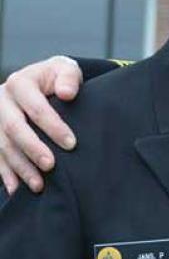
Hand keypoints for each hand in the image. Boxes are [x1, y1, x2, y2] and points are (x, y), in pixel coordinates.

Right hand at [0, 56, 81, 194]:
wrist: (40, 80)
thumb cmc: (57, 78)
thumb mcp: (65, 70)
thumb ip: (69, 78)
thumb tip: (66, 93)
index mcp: (20, 83)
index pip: (37, 108)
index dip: (53, 127)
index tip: (71, 144)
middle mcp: (1, 100)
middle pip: (14, 128)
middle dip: (32, 149)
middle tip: (51, 165)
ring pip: (3, 146)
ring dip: (20, 167)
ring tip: (38, 184)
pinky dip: (5, 174)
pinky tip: (16, 188)